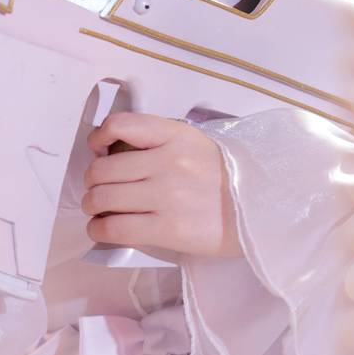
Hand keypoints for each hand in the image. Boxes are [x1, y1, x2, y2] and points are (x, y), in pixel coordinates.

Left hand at [82, 111, 242, 260]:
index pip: (122, 124)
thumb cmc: (224, 181)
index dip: (99, 137)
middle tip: (98, 189)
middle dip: (93, 182)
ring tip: (99, 211)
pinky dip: (99, 230)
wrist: (260, 213)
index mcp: (176, 135)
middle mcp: (169, 161)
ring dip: (93, 206)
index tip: (97, 149)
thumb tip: (111, 155)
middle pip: (103, 169)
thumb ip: (159, 143)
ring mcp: (167, 196)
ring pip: (103, 198)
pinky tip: (102, 230)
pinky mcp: (168, 229)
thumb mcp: (197, 146)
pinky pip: (115, 228)